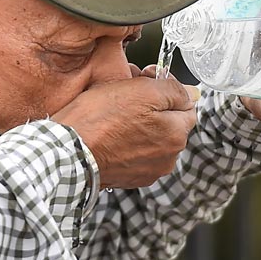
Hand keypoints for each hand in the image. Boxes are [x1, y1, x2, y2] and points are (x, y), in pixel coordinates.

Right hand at [52, 74, 198, 188]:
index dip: (166, 89)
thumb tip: (192, 93)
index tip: (146, 81)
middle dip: (153, 108)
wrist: (68, 153)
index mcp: (176, 135)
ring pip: (152, 138)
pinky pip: (136, 153)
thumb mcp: (141, 90)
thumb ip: (173, 90)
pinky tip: (110, 135)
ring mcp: (148, 170)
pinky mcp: (129, 178)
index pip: (186, 105)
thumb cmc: (99, 120)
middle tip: (126, 96)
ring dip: (140, 126)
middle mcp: (168, 157)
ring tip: (115, 117)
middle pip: (169, 123)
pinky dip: (127, 143)